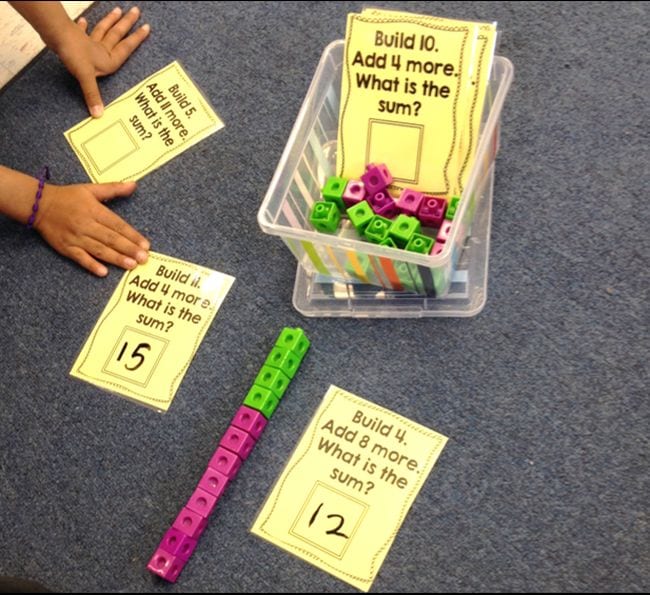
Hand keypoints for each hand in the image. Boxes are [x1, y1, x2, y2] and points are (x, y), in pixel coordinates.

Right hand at [34, 181, 149, 276]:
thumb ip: (113, 188)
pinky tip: (104, 272)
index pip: (117, 225)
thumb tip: (133, 184)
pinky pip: (80, 258)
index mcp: (94, 210)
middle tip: (144, 258)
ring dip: (116, 258)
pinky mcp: (65, 247)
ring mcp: (76, 237)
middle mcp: (86, 224)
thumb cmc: (68, 197)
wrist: (38, 204)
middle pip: (111, 239)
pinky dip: (91, 265)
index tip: (146, 245)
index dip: (132, 235)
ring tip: (131, 265)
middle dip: (129, 249)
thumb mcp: (90, 189)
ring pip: (99, 250)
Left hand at [56, 6, 149, 116]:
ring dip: (111, 21)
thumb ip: (93, 95)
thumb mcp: (86, 77)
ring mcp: (89, 43)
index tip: (147, 28)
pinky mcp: (76, 39)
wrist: (56, 37)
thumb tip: (99, 115)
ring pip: (104, 30)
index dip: (137, 39)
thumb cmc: (74, 54)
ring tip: (119, 11)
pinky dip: (85, 27)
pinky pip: (83, 32)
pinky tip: (85, 21)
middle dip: (127, 24)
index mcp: (108, 59)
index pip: (126, 48)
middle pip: (117, 34)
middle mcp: (101, 50)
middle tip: (137, 11)